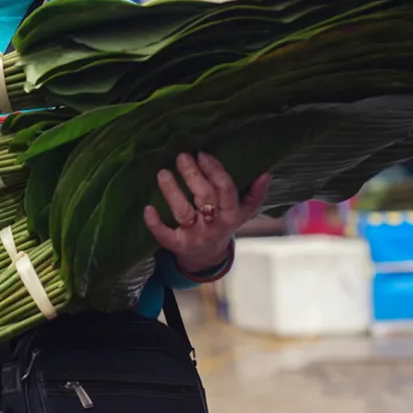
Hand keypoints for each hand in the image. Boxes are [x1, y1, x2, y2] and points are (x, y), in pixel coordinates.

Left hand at [143, 152, 270, 274]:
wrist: (207, 257)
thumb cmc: (223, 225)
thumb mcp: (243, 212)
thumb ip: (255, 194)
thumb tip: (265, 173)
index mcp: (231, 215)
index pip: (225, 190)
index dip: (214, 171)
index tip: (202, 155)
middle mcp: (214, 226)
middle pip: (204, 197)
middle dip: (192, 175)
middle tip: (181, 157)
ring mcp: (195, 236)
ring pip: (183, 212)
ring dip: (172, 191)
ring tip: (162, 173)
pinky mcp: (177, 245)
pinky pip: (165, 236)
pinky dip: (155, 224)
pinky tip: (148, 209)